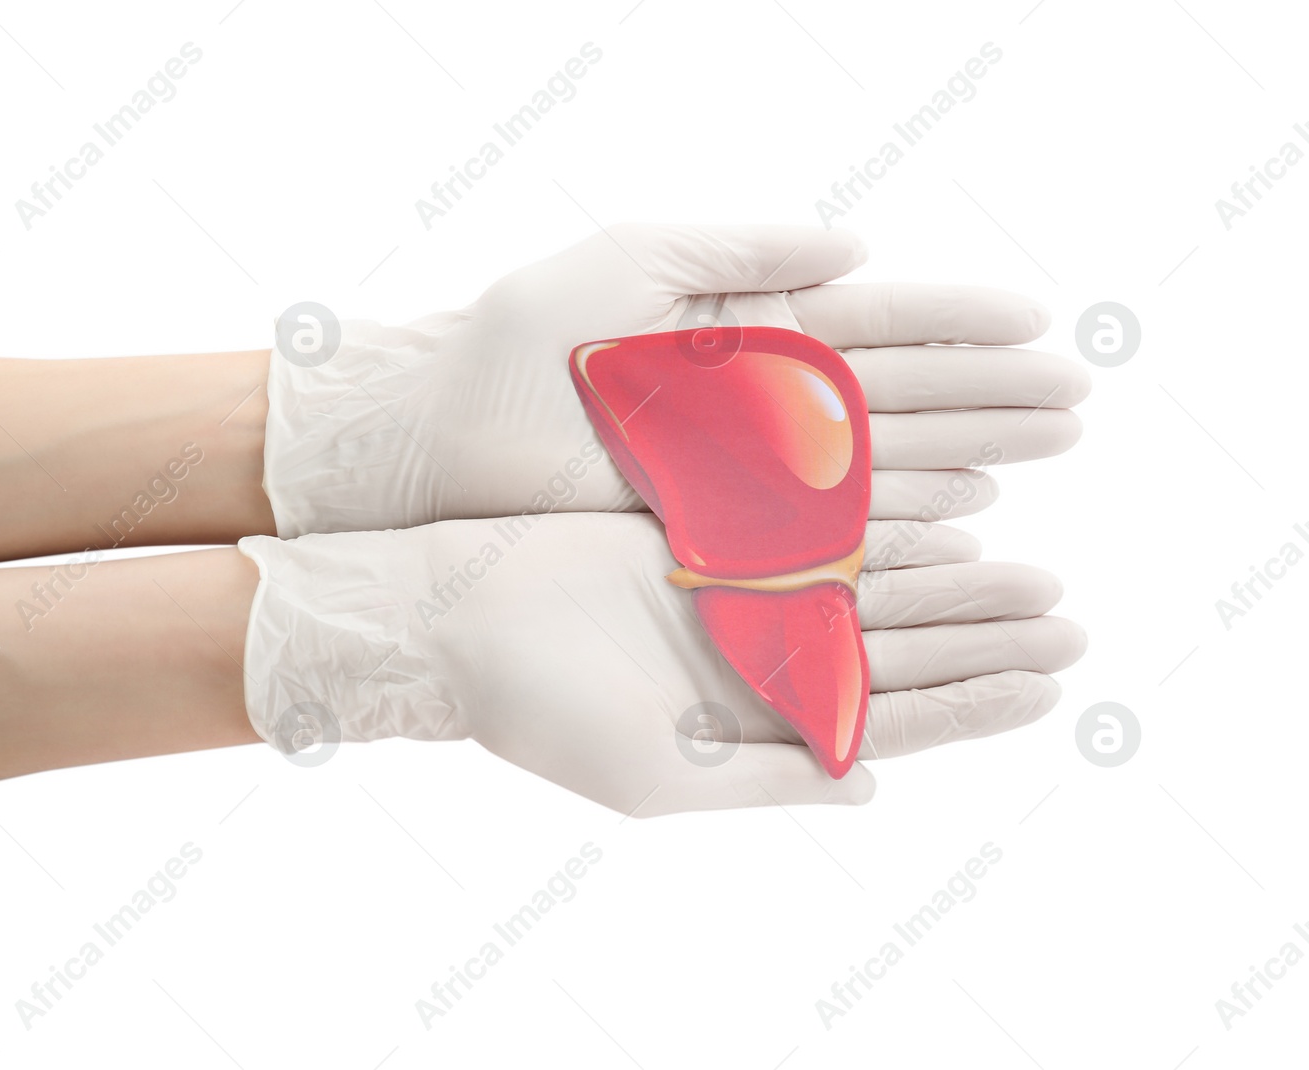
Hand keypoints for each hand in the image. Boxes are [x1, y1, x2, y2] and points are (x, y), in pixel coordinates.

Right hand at [237, 512, 1084, 815]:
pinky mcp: (718, 536)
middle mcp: (762, 661)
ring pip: (872, 587)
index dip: (972, 705)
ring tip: (1036, 572)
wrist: (460, 619)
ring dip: (953, 580)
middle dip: (985, 636)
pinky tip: (948, 515)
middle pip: (899, 648)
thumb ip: (770, 779)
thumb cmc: (544, 709)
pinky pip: (819, 528)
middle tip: (1071, 618)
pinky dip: (883, 524)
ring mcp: (744, 596)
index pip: (889, 719)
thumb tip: (876, 782)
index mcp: (755, 724)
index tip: (1047, 687)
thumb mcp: (658, 774)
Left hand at [262, 223, 1088, 535]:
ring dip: (966, 455)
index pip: (876, 324)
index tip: (1040, 328)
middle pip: (897, 395)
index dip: (959, 328)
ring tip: (1045, 455)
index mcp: (745, 328)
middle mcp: (758, 401)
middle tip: (1078, 402)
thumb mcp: (628, 258)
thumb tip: (859, 246)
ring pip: (877, 460)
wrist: (443, 433)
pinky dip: (894, 518)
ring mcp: (744, 469)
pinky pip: (823, 525)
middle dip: (988, 395)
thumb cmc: (519, 339)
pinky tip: (960, 515)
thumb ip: (741, 246)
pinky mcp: (718, 529)